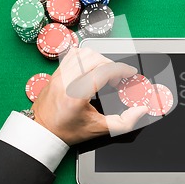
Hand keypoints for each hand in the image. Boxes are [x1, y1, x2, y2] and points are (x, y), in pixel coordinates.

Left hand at [32, 48, 148, 145]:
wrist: (42, 131)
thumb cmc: (68, 131)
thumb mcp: (100, 129)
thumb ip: (125, 122)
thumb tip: (142, 110)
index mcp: (77, 94)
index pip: (104, 70)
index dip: (121, 69)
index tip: (130, 74)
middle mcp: (66, 80)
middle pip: (96, 58)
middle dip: (112, 66)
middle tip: (118, 79)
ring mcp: (59, 74)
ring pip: (85, 52)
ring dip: (100, 60)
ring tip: (104, 74)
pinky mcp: (56, 71)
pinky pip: (74, 54)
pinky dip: (86, 57)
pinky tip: (91, 69)